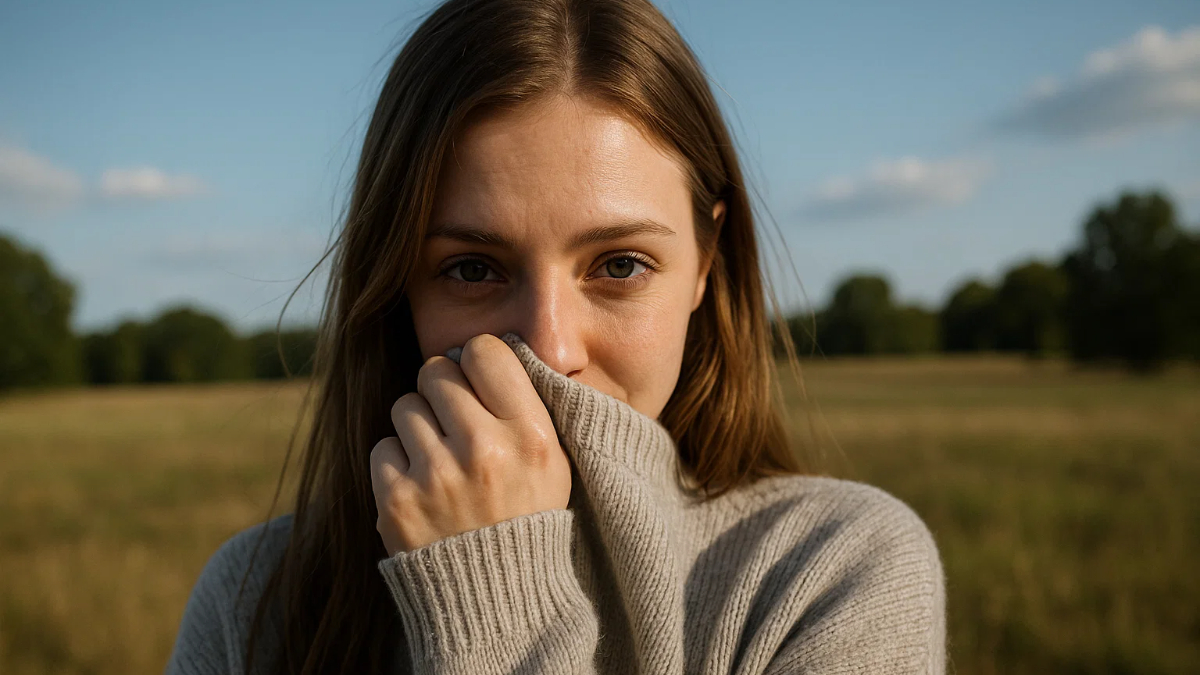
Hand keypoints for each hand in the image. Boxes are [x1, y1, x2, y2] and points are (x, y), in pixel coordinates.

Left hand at [370, 333, 571, 555]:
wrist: (497, 600)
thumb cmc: (525, 517)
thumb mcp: (551, 461)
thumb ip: (523, 405)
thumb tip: (478, 350)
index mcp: (531, 435)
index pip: (485, 352)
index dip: (475, 362)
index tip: (476, 382)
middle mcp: (485, 450)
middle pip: (436, 371)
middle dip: (441, 392)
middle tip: (454, 423)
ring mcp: (438, 476)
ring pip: (405, 407)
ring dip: (418, 428)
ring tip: (441, 462)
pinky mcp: (398, 501)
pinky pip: (382, 447)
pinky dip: (397, 465)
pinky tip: (422, 489)